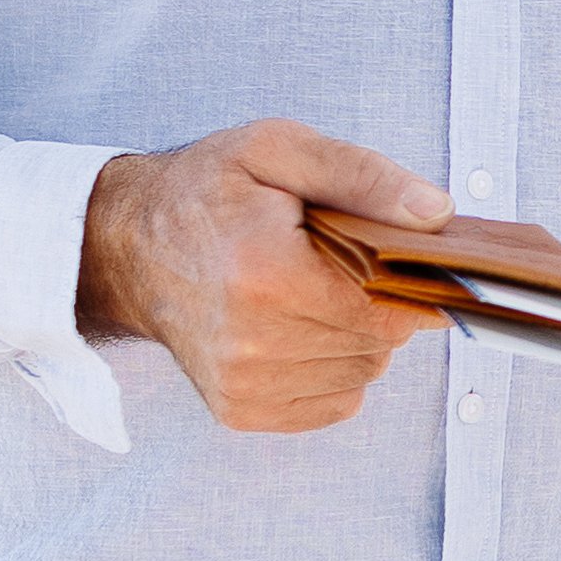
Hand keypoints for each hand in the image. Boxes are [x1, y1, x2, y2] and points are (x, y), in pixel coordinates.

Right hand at [75, 121, 458, 433]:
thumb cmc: (204, 191)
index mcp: (265, 273)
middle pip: (377, 344)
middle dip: (377, 304)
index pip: (385, 310)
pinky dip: (334, 367)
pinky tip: (301, 326)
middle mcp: (250, 341)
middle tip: (340, 265)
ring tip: (313, 292)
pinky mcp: (238, 410)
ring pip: (361, 375)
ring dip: (356, 337)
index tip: (395, 258)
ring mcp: (241, 384)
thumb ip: (363, 176)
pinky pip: (334, 402)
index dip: (403, 284)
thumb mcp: (279, 150)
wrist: (126, 245)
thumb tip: (434, 213)